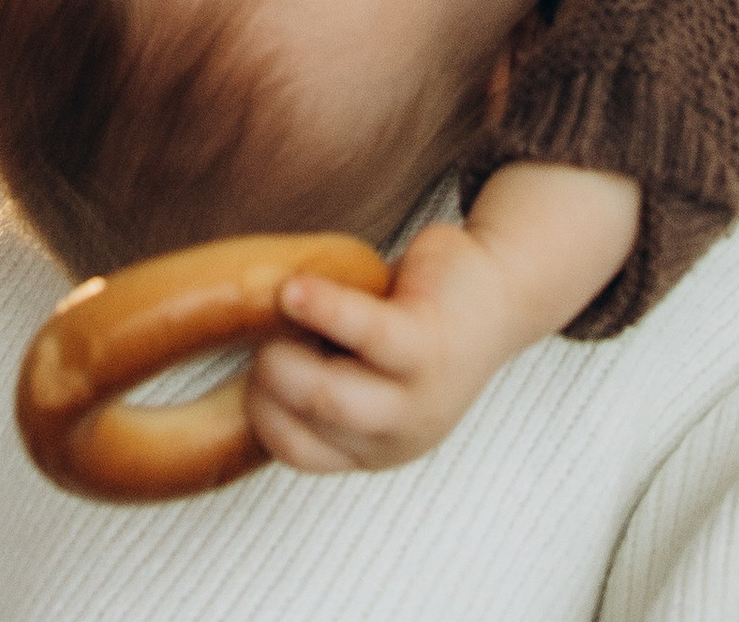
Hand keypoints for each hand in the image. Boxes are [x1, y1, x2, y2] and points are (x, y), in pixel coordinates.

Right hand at [246, 164, 638, 473]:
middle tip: (267, 333)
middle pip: (309, 425)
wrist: (501, 285)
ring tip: (277, 309)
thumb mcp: (369, 365)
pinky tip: (294, 290)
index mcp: (376, 445)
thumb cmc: (415, 319)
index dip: (260, 411)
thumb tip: (237, 344)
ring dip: (287, 355)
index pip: (297, 452)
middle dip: (268, 379)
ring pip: (332, 395)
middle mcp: (398, 432)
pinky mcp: (426, 341)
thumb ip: (319, 366)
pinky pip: (366, 331)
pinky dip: (324, 310)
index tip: (251, 367)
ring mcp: (417, 393)